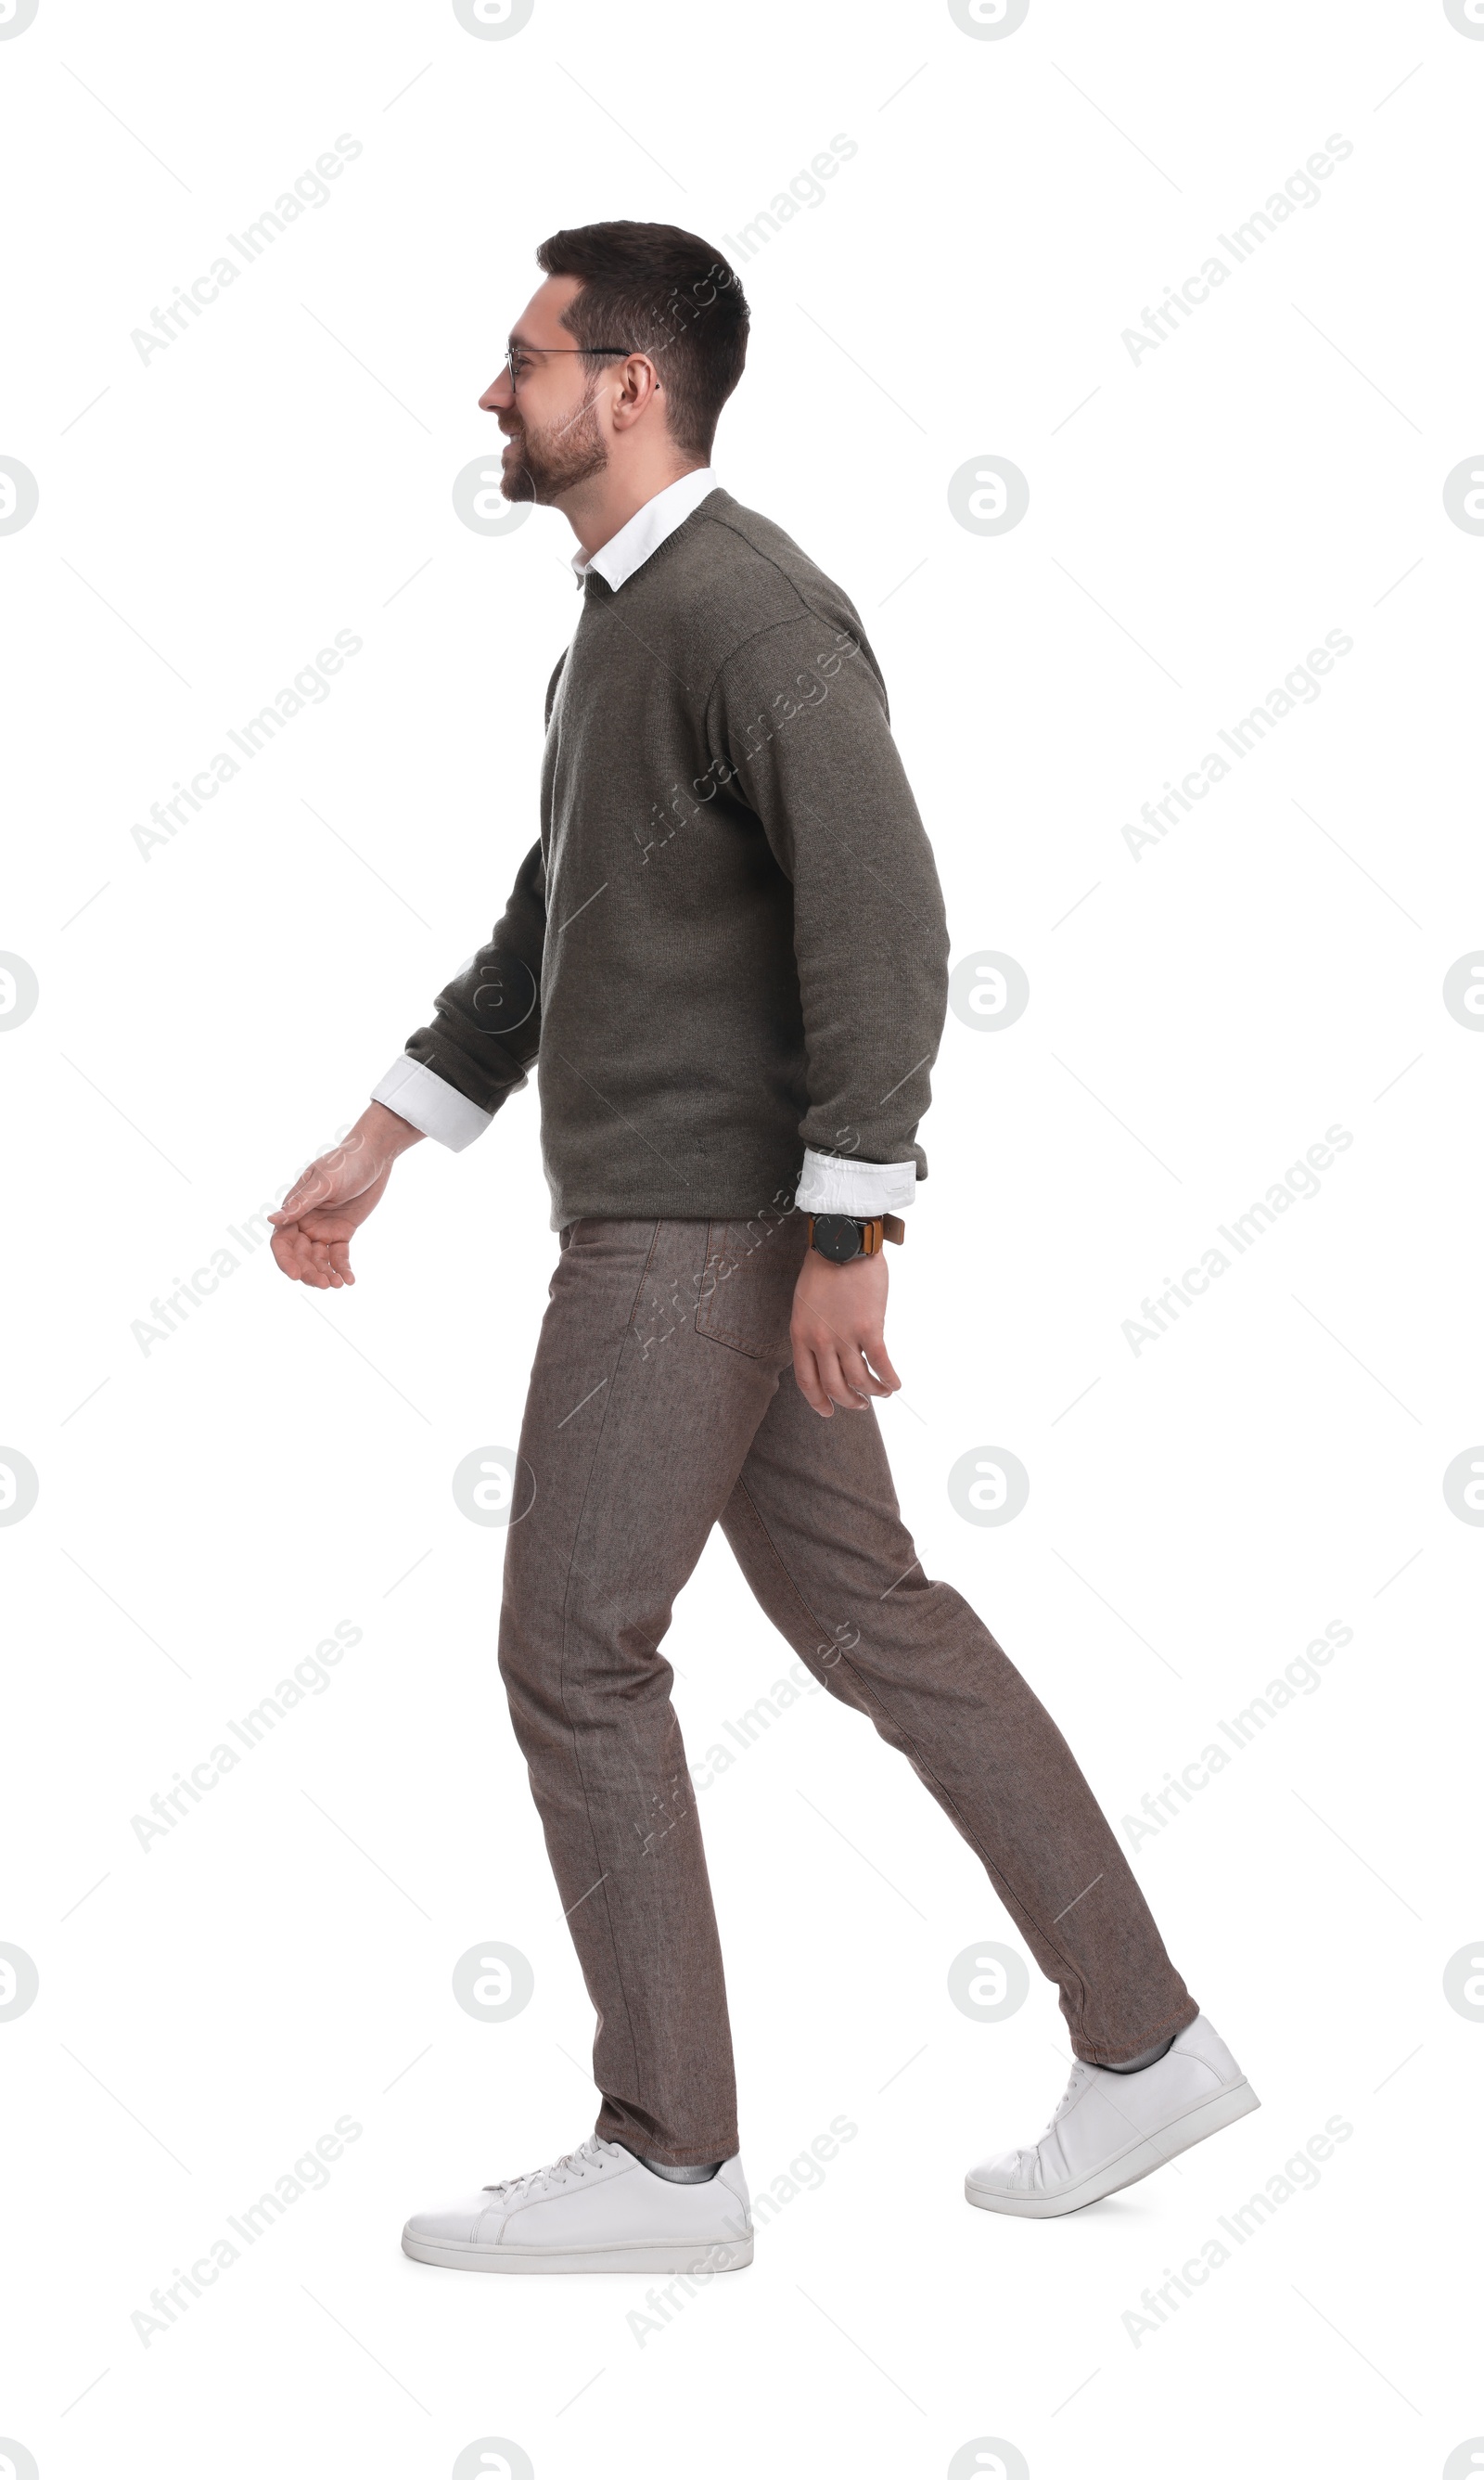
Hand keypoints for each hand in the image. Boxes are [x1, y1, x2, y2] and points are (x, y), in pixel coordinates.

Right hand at [268, 1102, 421, 1288]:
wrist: (373, 1156)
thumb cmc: (345, 1162)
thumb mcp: (323, 1183)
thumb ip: (300, 1204)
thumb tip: (272, 1221)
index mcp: (295, 1209)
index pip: (282, 1241)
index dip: (285, 1260)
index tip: (296, 1276)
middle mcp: (305, 1222)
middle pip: (300, 1256)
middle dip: (309, 1272)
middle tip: (325, 1284)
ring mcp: (323, 1228)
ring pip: (318, 1260)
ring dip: (325, 1274)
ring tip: (338, 1285)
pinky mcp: (342, 1232)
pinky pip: (339, 1255)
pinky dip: (342, 1269)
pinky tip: (349, 1280)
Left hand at [790, 1244, 901, 1415]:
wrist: (840, 1244)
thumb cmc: (823, 1268)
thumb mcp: (804, 1304)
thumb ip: (812, 1330)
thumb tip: (828, 1352)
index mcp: (801, 1335)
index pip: (807, 1380)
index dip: (818, 1401)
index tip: (827, 1411)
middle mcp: (821, 1341)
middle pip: (835, 1386)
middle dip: (849, 1401)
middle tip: (859, 1404)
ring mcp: (845, 1336)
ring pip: (860, 1380)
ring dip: (873, 1392)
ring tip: (881, 1393)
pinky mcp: (869, 1328)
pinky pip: (881, 1364)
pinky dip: (889, 1378)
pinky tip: (895, 1383)